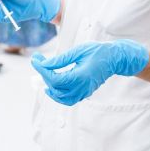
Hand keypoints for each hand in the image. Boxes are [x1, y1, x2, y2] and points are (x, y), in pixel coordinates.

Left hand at [32, 40, 148, 105]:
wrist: (114, 58)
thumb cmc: (98, 51)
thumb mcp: (78, 51)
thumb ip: (60, 60)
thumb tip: (44, 64)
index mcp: (81, 76)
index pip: (55, 78)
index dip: (42, 69)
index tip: (35, 59)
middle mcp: (83, 87)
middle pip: (56, 88)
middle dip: (44, 74)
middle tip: (39, 60)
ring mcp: (85, 92)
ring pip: (62, 98)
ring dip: (50, 87)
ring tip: (44, 73)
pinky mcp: (85, 93)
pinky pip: (69, 99)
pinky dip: (59, 94)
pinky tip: (53, 85)